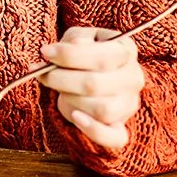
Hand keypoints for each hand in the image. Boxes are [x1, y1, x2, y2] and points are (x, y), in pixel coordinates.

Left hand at [39, 26, 145, 151]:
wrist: (90, 78)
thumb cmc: (83, 55)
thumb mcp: (78, 38)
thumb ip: (75, 40)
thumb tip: (66, 49)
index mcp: (126, 51)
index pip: (103, 57)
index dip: (69, 55)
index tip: (46, 52)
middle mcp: (133, 78)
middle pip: (95, 84)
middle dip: (60, 79)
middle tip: (43, 74)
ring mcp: (129, 104)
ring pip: (101, 110)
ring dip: (71, 99)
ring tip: (61, 90)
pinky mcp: (120, 127)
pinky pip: (115, 138)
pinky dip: (93, 130)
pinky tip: (75, 117)